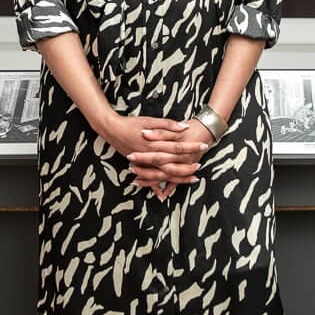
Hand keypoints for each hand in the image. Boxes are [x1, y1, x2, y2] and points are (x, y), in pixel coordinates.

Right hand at [95, 113, 210, 199]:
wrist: (111, 129)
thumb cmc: (131, 123)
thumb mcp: (150, 120)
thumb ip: (167, 125)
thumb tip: (184, 127)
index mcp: (155, 143)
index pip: (178, 146)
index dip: (191, 146)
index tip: (203, 146)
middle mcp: (150, 155)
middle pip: (173, 163)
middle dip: (188, 166)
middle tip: (200, 165)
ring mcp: (144, 162)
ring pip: (164, 174)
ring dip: (178, 178)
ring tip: (192, 179)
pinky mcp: (139, 166)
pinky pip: (149, 179)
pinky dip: (155, 187)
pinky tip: (163, 194)